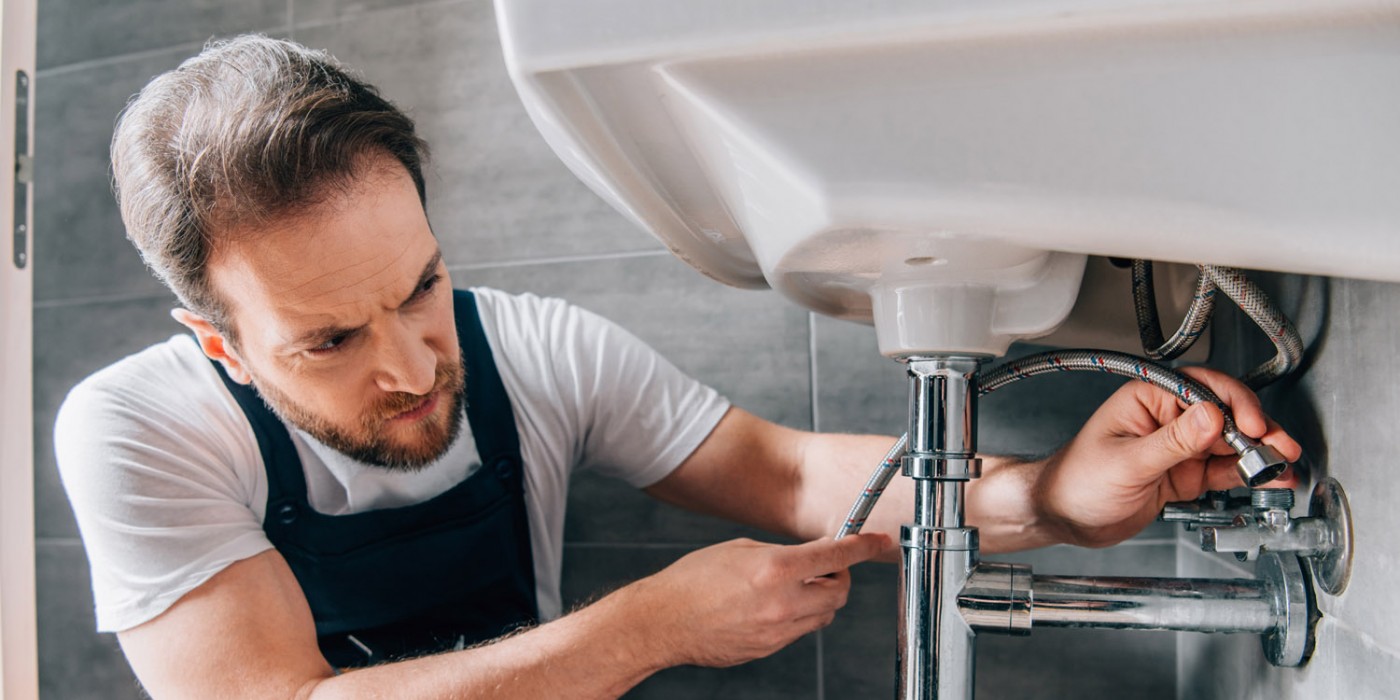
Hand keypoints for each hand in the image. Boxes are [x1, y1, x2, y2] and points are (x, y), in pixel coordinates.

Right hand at [633, 534, 886, 668]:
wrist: (662, 622)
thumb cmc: (692, 580)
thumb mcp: (740, 549)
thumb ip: (782, 552)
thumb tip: (812, 555)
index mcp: (775, 568)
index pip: (837, 556)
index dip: (863, 547)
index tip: (878, 542)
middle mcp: (781, 602)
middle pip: (839, 592)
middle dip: (838, 578)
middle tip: (825, 568)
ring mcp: (777, 631)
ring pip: (824, 616)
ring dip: (819, 600)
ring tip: (791, 588)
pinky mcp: (769, 649)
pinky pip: (799, 632)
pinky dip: (797, 617)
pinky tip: (771, 607)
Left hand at [1034, 366, 1301, 547]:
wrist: (1063, 517)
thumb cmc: (1076, 481)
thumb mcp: (1127, 462)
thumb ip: (1172, 442)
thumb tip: (1210, 417)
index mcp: (1147, 398)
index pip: (1201, 388)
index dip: (1233, 403)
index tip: (1251, 425)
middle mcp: (1166, 417)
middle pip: (1225, 414)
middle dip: (1256, 429)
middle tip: (1279, 447)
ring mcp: (1178, 446)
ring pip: (1230, 443)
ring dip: (1258, 452)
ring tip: (1282, 464)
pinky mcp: (1184, 473)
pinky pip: (1222, 469)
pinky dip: (1246, 474)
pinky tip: (1267, 477)